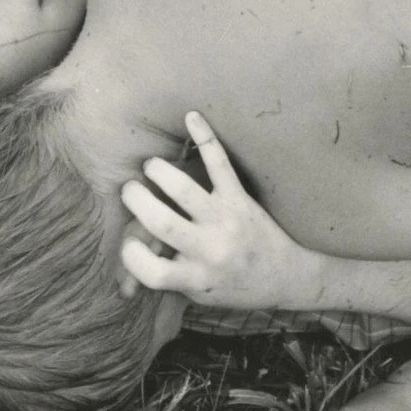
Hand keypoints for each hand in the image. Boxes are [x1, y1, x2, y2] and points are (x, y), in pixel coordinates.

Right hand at [119, 112, 315, 309]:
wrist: (286, 276)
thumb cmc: (233, 285)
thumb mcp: (198, 293)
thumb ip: (165, 279)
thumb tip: (124, 286)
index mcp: (196, 279)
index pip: (152, 270)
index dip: (131, 255)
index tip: (130, 243)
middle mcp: (210, 250)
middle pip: (161, 223)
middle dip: (136, 200)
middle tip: (130, 190)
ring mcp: (226, 221)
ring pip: (183, 190)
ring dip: (159, 173)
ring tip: (150, 167)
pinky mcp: (240, 199)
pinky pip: (220, 164)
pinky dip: (206, 137)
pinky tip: (192, 116)